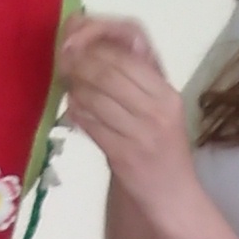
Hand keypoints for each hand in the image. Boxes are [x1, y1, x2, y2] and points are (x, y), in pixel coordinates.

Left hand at [61, 14, 190, 201]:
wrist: (173, 195)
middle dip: (79, 64)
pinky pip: (89, 124)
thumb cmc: (164, 148)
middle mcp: (157, 111)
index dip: (97, 46)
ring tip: (69, 85)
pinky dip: (76, 112)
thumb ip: (136, 79)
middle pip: (107, 73)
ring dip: (74, 88)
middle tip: (64, 62)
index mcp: (167, 94)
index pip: (127, 57)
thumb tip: (96, 45)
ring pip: (94, 97)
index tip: (78, 43)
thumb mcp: (160, 108)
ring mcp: (140, 134)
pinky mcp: (122, 155)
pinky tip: (73, 110)